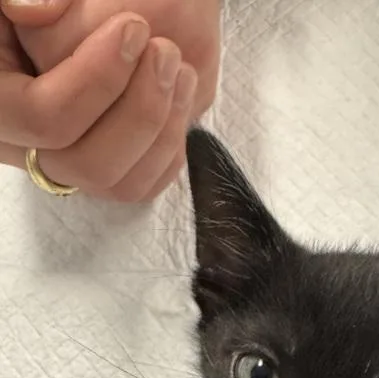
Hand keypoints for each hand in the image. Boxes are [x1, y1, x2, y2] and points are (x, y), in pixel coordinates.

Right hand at [0, 3, 197, 200]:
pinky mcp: (100, 172)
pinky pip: (140, 187)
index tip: (132, 27)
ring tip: (182, 71)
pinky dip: (168, 152)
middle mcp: (25, 147)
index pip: (44, 118)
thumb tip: (36, 11)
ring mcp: (66, 164)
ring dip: (162, 132)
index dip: (95, 79)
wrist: (62, 22)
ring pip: (119, 184)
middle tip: (165, 52)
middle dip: (139, 111)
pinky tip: (180, 101)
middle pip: (86, 164)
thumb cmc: (33, 9)